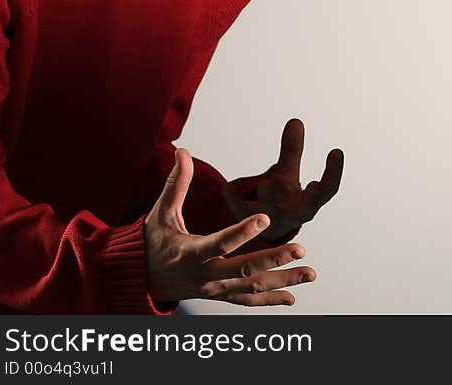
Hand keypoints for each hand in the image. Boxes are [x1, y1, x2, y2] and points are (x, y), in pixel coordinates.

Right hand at [144, 148, 315, 305]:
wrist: (141, 279)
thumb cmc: (153, 242)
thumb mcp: (161, 213)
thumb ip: (177, 183)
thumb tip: (183, 151)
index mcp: (190, 253)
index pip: (220, 243)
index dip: (242, 232)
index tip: (265, 217)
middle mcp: (204, 276)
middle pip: (243, 269)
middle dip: (273, 259)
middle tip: (300, 247)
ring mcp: (214, 289)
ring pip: (251, 287)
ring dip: (282, 280)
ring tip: (310, 273)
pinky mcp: (220, 296)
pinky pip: (247, 301)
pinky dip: (270, 300)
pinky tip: (292, 298)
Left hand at [221, 118, 343, 241]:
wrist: (264, 231)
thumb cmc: (282, 199)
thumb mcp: (288, 174)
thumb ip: (292, 150)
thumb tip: (295, 120)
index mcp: (308, 203)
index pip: (328, 189)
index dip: (334, 172)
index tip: (336, 151)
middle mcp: (293, 214)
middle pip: (308, 207)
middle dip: (313, 196)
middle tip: (315, 183)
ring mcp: (271, 221)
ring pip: (272, 211)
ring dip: (270, 199)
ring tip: (266, 184)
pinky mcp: (248, 223)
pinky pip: (240, 210)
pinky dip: (233, 199)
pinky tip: (225, 188)